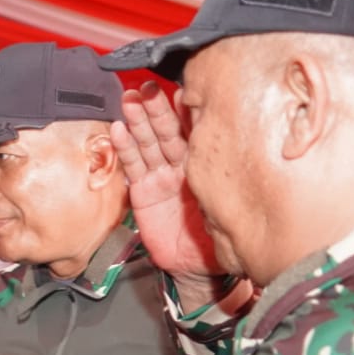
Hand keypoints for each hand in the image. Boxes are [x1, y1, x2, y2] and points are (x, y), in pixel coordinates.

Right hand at [111, 82, 221, 280]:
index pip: (193, 129)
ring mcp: (160, 177)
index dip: (185, 110)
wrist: (196, 266)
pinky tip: (118, 130)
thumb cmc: (216, 234)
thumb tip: (235, 138)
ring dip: (137, 122)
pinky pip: (134, 167)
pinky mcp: (142, 192)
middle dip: (155, 110)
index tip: (181, 89)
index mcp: (203, 163)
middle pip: (166, 132)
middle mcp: (180, 166)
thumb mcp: (226, 199)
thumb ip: (222, 172)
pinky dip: (126, 148)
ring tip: (128, 101)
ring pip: (148, 144)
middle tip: (146, 89)